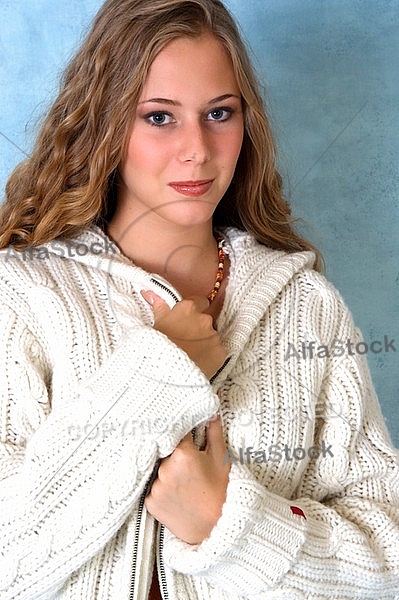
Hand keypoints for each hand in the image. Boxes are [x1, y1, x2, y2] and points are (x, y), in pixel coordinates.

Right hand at [141, 291, 226, 379]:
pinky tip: (199, 362)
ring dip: (204, 342)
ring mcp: (214, 336)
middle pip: (206, 320)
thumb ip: (158, 306)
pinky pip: (217, 351)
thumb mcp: (155, 324)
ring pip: (212, 336)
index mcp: (188, 308)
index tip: (187, 320)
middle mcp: (204, 319)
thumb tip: (150, 293)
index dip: (194, 311)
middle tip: (185, 341)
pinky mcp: (221, 352)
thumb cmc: (157, 346)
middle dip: (198, 329)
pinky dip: (210, 356)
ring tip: (191, 354)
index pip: (200, 302)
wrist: (167, 372)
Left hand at [144, 415, 229, 543]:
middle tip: (189, 466)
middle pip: (165, 452)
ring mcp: (156, 487)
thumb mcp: (221, 457)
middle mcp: (165, 469)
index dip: (181, 435)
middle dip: (174, 455)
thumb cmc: (222, 491)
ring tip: (184, 483)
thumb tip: (211, 410)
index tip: (185, 437)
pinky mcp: (150, 503)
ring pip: (158, 470)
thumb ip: (213, 430)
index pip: (175, 433)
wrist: (219, 528)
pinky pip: (152, 487)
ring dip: (167, 472)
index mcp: (183, 454)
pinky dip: (162, 488)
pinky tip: (177, 495)